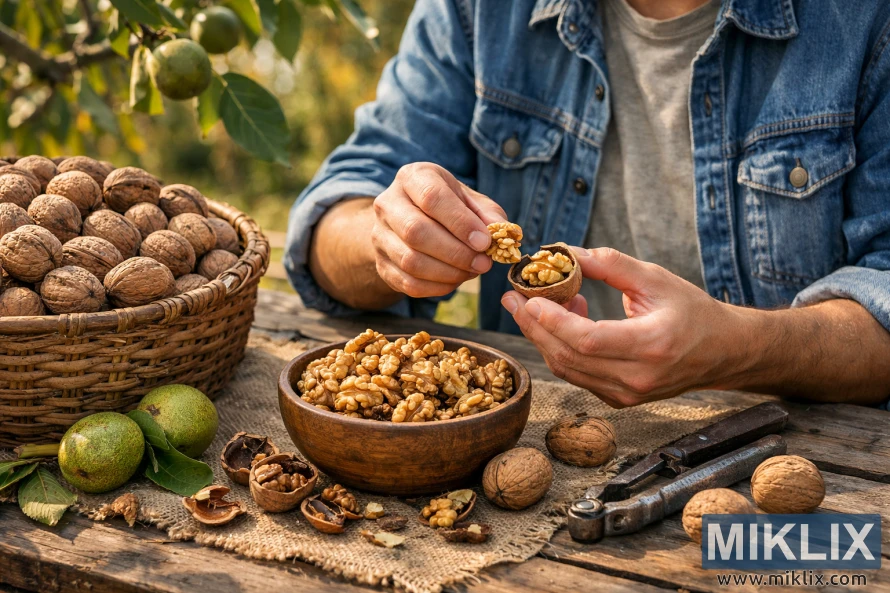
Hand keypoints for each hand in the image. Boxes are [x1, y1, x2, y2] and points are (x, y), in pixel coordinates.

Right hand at [372, 162, 506, 297]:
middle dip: (456, 252)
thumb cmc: (446, 206)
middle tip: (483, 264)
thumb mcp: (468, 199)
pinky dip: (437, 287)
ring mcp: (379, 235)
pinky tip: (455, 280)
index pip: (431, 197)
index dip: (460, 222)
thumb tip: (503, 232)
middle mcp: (388, 204)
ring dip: (448, 272)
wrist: (409, 219)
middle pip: (416, 231)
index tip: (485, 242)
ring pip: (410, 260)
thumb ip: (487, 213)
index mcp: (412, 178)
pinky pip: (408, 282)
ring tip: (472, 272)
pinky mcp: (380, 264)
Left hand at [501, 247, 746, 406]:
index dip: (552, 321)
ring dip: (543, 337)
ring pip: (567, 369)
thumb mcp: (656, 278)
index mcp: (652, 345)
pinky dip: (561, 348)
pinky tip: (562, 321)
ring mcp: (627, 394)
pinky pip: (577, 375)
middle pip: (569, 357)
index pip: (587, 340)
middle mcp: (637, 378)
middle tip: (513, 298)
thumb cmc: (693, 312)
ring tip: (532, 304)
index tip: (529, 298)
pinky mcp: (619, 399)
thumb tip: (567, 253)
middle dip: (534, 327)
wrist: (722, 352)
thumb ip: (611, 265)